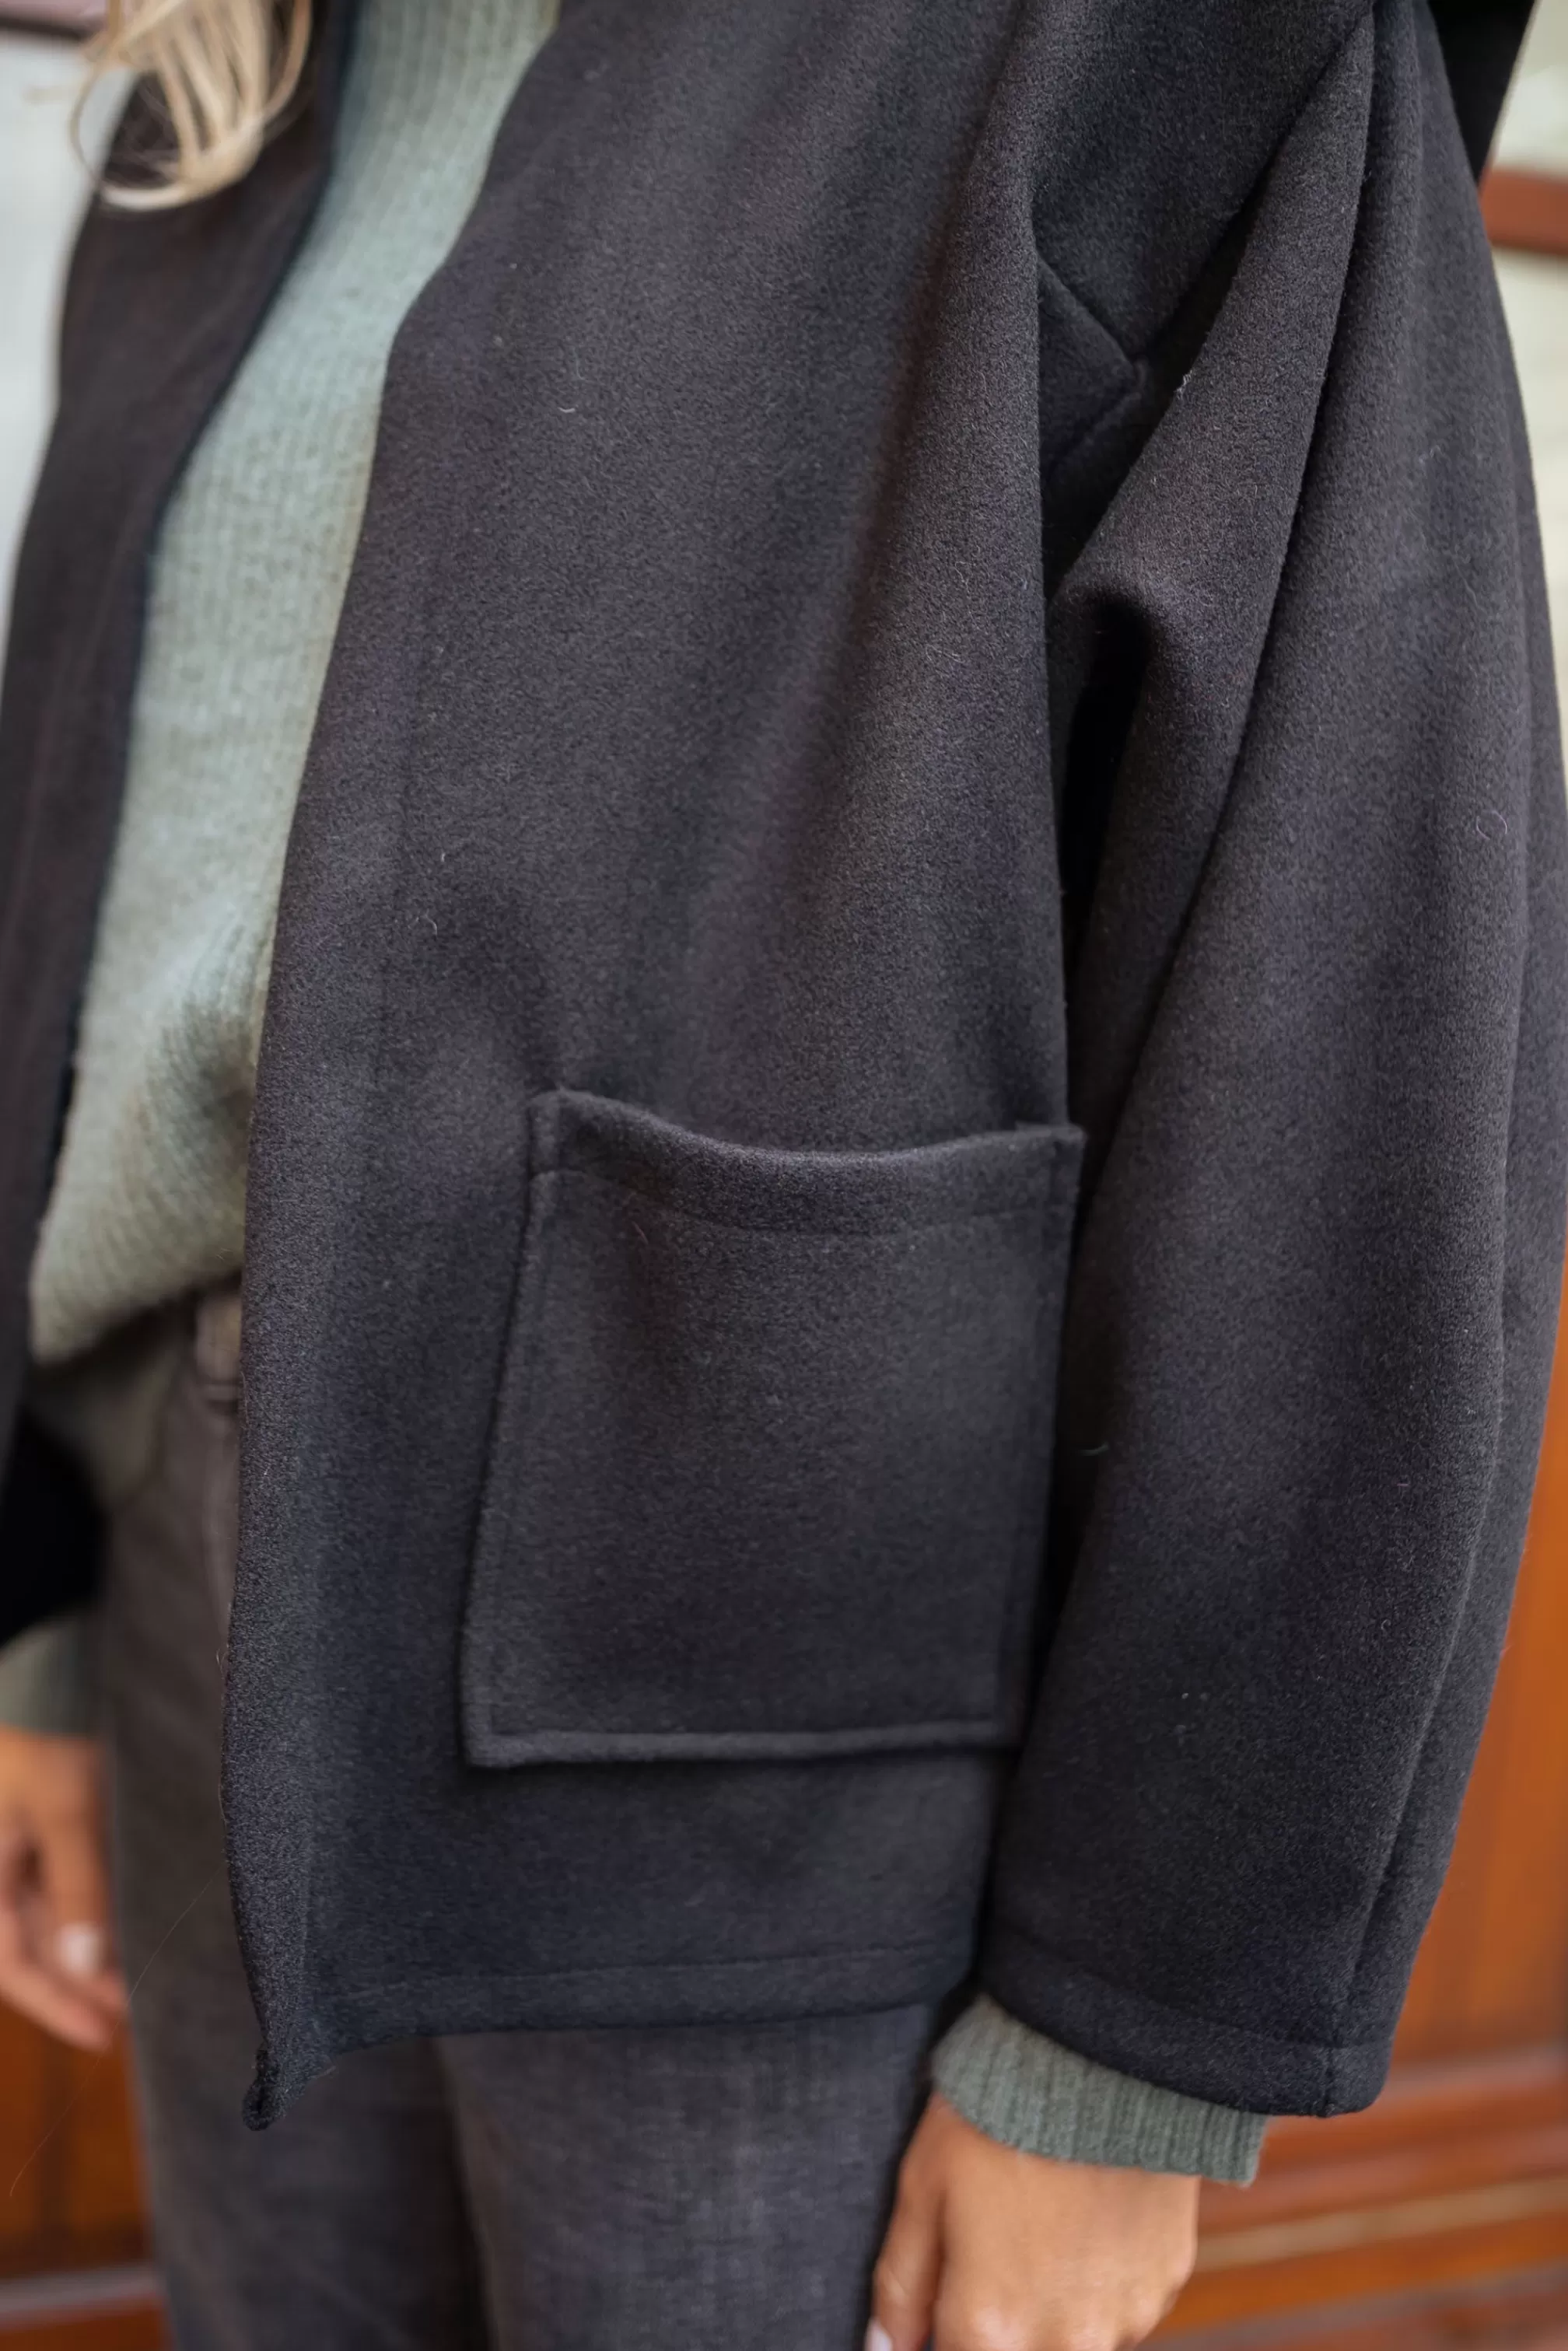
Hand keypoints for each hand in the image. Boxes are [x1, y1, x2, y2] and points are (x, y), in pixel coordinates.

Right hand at [0, 1726, 125, 2048]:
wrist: (35, 1691)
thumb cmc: (38, 1747)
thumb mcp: (64, 1810)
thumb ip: (78, 1885)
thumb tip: (89, 1964)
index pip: (13, 1966)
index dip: (58, 2006)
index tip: (105, 2034)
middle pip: (36, 1954)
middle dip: (83, 1990)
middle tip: (141, 2018)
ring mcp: (19, 1865)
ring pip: (55, 1930)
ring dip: (93, 1960)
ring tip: (147, 1986)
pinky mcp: (45, 1846)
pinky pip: (65, 1899)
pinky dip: (93, 1923)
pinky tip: (130, 1935)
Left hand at [870, 2092, 1198, 2350]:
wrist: (1101, 2059)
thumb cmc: (997, 2115)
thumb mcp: (923, 2187)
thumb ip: (900, 2287)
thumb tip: (885, 2348)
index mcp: (991, 2327)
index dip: (943, 2333)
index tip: (947, 2295)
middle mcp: (1062, 2343)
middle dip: (999, 2326)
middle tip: (992, 2252)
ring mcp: (1121, 2319)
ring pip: (1071, 2344)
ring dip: (1049, 2313)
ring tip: (1039, 2228)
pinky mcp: (1163, 2287)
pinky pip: (1118, 2313)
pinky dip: (1095, 2286)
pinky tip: (1083, 2222)